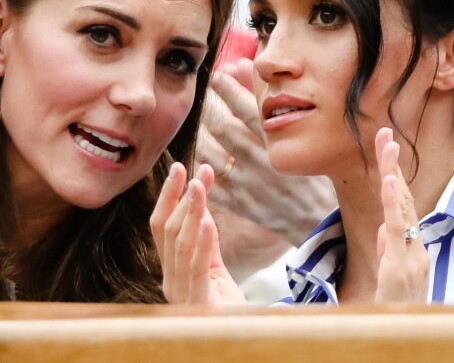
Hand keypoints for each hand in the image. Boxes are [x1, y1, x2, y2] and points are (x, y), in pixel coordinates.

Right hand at [150, 162, 246, 305]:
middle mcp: (170, 281)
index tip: (178, 168)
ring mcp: (182, 294)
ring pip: (180, 245)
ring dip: (190, 212)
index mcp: (171, 271)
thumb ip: (206, 239)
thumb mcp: (213, 266)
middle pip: (168, 232)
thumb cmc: (224, 305)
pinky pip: (198, 268)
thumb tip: (201, 205)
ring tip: (199, 185)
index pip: (161, 227)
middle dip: (179, 198)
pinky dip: (202, 242)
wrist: (239, 340)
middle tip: (192, 171)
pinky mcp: (199, 304)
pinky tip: (206, 221)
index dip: (168, 197)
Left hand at [196, 58, 336, 246]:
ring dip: (202, 133)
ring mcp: (248, 185)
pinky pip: (211, 182)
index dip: (228, 88)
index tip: (218, 75)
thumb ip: (273, 101)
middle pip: (223, 127)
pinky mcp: (240, 203)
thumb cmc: (314, 168)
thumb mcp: (303, 134)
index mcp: (280, 144)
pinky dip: (202, 166)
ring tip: (203, 122)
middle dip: (210, 105)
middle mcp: (261, 163)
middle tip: (206, 94)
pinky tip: (204, 153)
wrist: (320, 217)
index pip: (246, 108)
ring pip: (210, 153)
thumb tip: (249, 69)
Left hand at [374, 128, 428, 302]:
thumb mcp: (393, 276)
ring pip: (403, 208)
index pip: (401, 203)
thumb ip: (390, 250)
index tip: (385, 146)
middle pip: (403, 197)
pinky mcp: (404, 266)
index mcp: (410, 245)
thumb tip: (383, 228)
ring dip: (394, 173)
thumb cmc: (400, 310)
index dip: (393, 174)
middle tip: (385, 132)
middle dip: (392, 163)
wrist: (406, 338)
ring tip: (388, 144)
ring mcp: (412, 255)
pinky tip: (391, 180)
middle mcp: (415, 246)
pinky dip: (395, 203)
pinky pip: (399, 230)